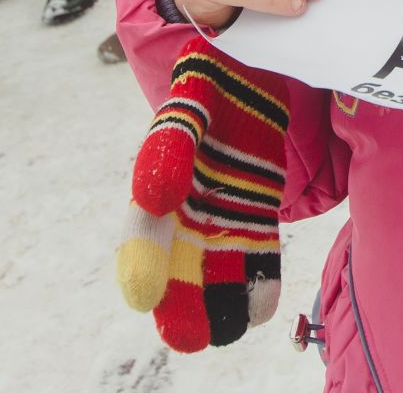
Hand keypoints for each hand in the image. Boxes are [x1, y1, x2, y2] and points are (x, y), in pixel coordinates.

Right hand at [117, 36, 287, 351]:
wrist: (247, 68)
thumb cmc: (209, 83)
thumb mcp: (189, 106)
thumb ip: (173, 148)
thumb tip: (158, 199)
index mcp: (156, 177)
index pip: (144, 227)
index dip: (142, 261)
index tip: (143, 295)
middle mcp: (184, 201)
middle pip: (177, 260)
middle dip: (181, 299)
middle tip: (186, 336)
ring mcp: (219, 206)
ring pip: (213, 263)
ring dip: (218, 298)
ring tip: (226, 332)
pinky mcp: (254, 207)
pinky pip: (252, 250)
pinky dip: (256, 279)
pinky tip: (260, 307)